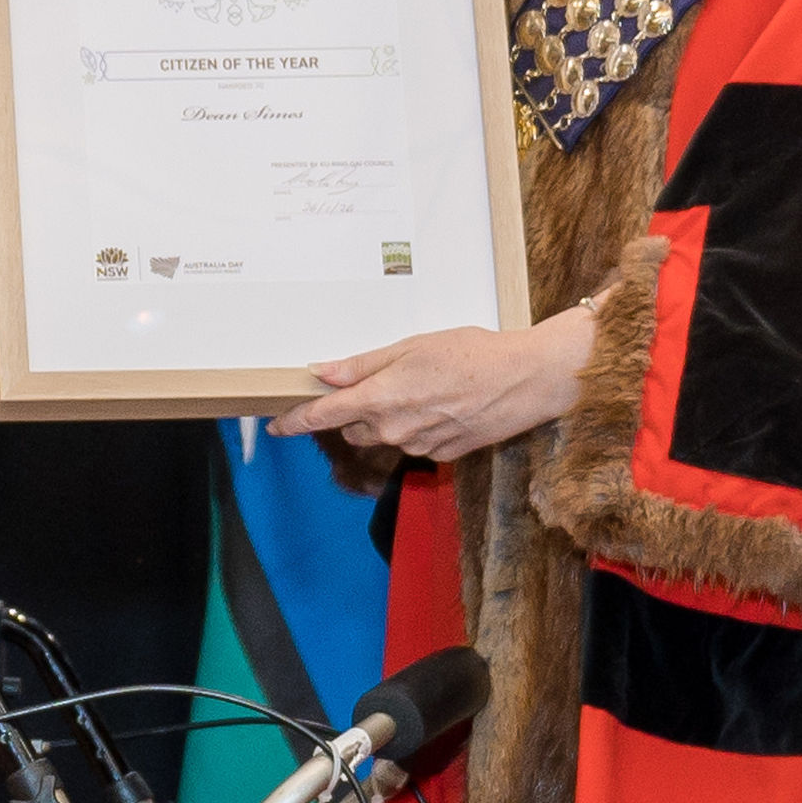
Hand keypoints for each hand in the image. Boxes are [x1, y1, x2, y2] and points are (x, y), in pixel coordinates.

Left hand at [265, 311, 598, 463]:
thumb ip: (362, 365)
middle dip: (357, 410)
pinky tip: (443, 405)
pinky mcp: (441, 455)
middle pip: (354, 428)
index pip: (322, 416)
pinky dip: (418, 426)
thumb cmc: (471, 353)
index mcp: (381, 398)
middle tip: (386, 382)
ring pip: (385, 437)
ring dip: (389, 419)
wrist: (525, 380)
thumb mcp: (411, 347)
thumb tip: (322, 373)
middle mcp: (394, 429)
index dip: (294, 421)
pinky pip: (414, 442)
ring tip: (424, 389)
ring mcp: (418, 446)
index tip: (276, 424)